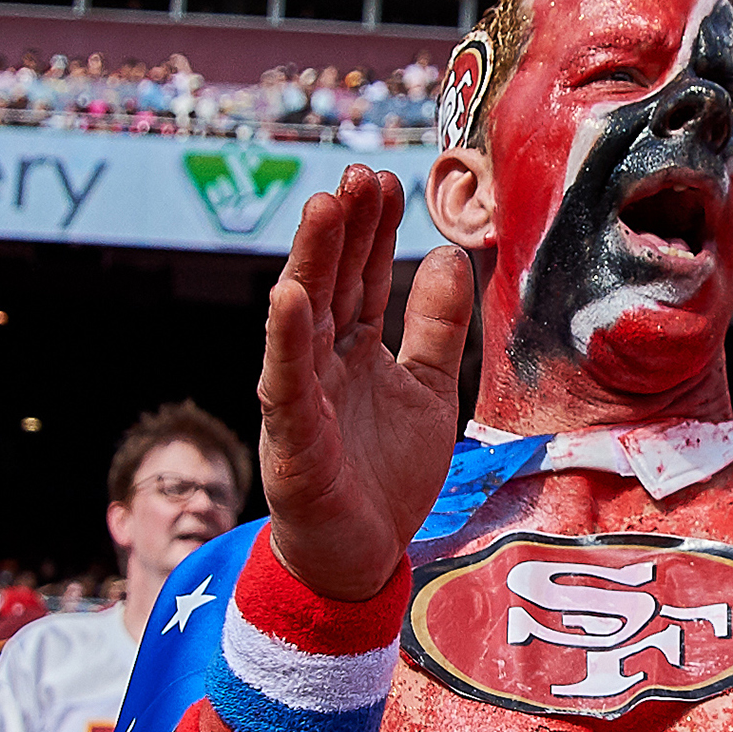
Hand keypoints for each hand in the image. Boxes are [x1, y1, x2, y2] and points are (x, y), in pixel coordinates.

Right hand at [256, 163, 475, 603]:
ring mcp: (301, 398)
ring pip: (302, 320)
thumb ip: (435, 327)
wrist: (362, 558)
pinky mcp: (291, 439)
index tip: (388, 179)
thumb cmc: (386, 476)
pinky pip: (285, 382)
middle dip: (343, 229)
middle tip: (359, 174)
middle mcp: (320, 364)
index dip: (373, 230)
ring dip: (310, 262)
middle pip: (331, 283)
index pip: (361, 276)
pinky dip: (285, 340)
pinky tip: (287, 296)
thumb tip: (448, 255)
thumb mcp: (428, 390)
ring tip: (323, 208)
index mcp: (352, 350)